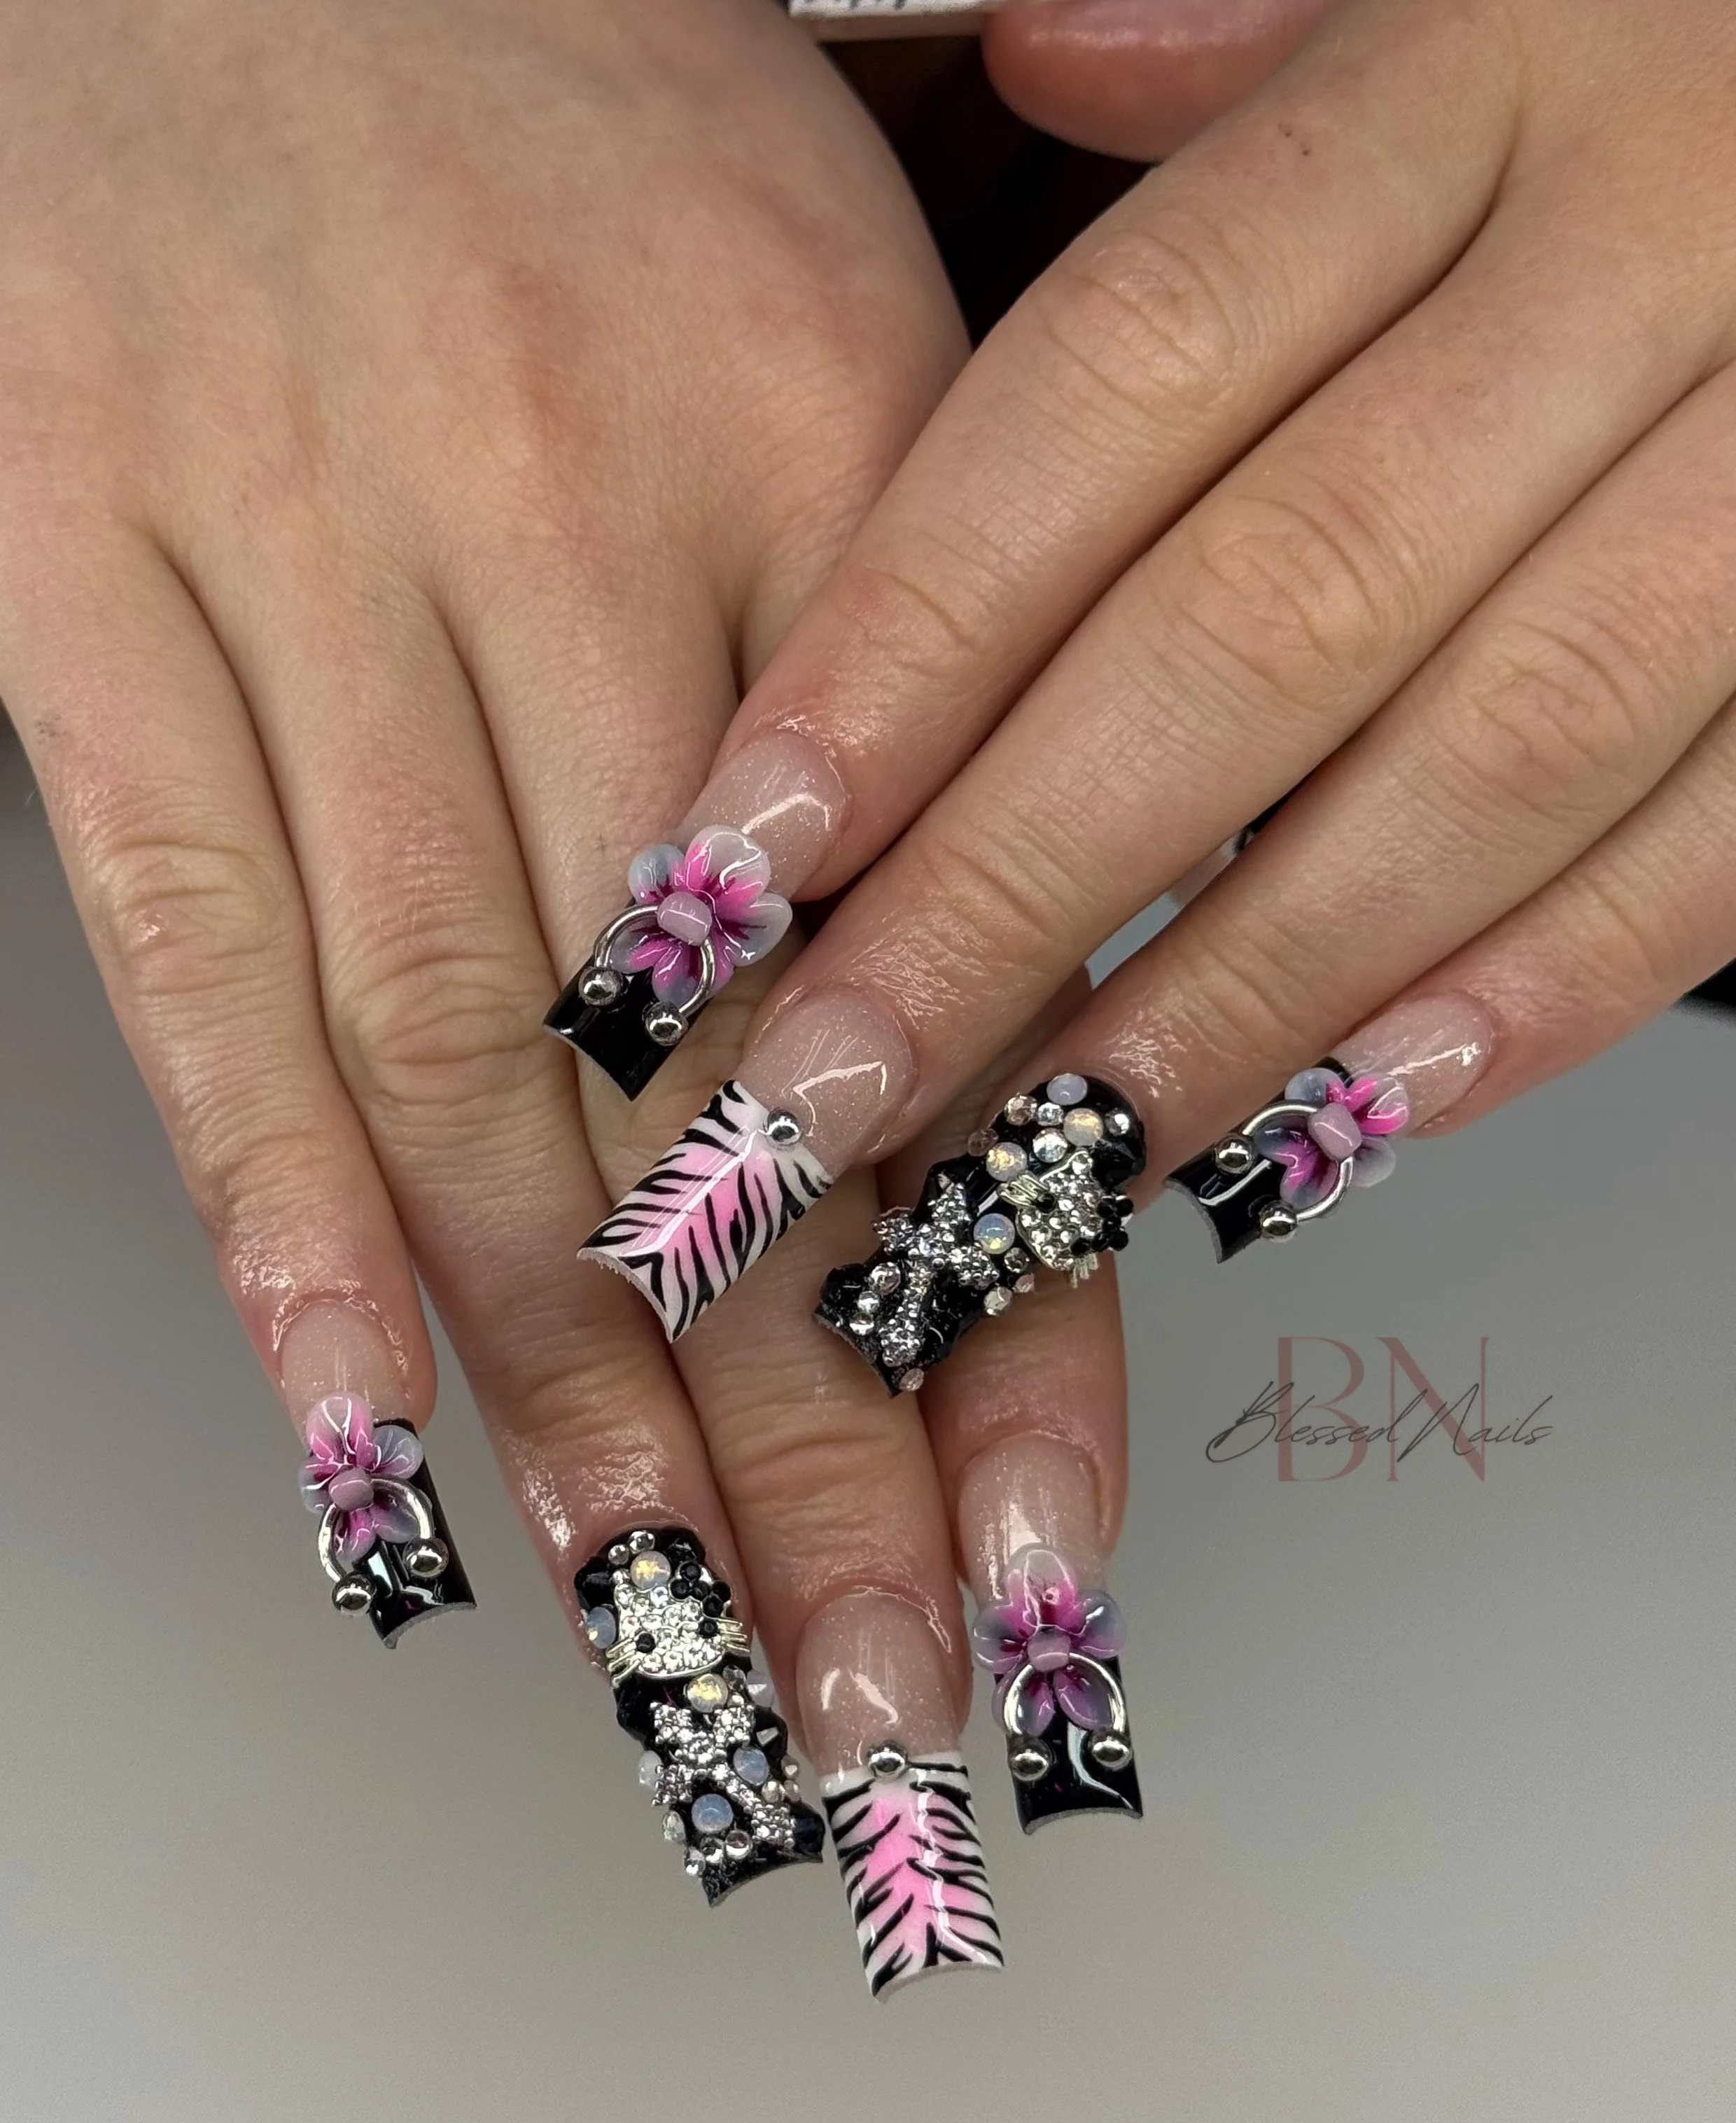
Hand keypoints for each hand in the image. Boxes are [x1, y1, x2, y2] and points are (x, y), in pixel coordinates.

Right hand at [0, 0, 1094, 1968]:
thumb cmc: (567, 140)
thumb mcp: (831, 344)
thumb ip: (933, 694)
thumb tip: (1021, 1041)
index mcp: (840, 458)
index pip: (953, 957)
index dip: (1002, 1286)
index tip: (1035, 1542)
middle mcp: (577, 526)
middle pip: (719, 1070)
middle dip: (805, 1424)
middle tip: (867, 1689)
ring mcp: (307, 561)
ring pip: (464, 1060)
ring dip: (572, 1384)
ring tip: (664, 1630)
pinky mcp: (81, 582)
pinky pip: (192, 943)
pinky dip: (279, 1211)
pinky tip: (366, 1430)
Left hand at [686, 0, 1735, 1255]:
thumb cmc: (1684, 48)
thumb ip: (1248, 65)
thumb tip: (1035, 57)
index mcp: (1481, 71)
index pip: (1126, 376)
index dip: (916, 630)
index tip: (749, 842)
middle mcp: (1645, 249)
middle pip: (1267, 614)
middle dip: (1024, 879)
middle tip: (839, 1074)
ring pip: (1487, 757)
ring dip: (1245, 985)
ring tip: (1051, 1150)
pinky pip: (1721, 839)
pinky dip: (1532, 992)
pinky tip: (1341, 1115)